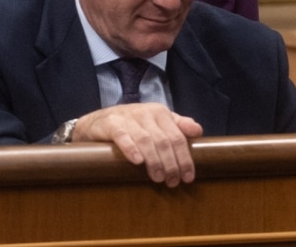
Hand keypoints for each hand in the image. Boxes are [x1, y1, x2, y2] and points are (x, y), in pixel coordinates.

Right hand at [71, 103, 203, 185]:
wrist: (98, 120)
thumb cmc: (133, 124)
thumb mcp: (157, 122)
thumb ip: (178, 125)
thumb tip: (198, 131)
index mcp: (161, 113)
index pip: (178, 137)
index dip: (185, 158)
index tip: (188, 177)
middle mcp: (147, 113)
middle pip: (164, 141)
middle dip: (171, 164)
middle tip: (173, 182)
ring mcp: (129, 118)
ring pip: (146, 140)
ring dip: (154, 161)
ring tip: (158, 178)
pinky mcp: (111, 124)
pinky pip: (123, 136)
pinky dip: (131, 148)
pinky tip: (137, 161)